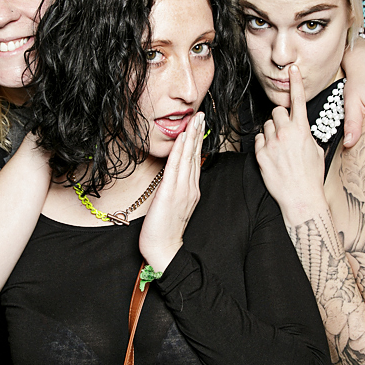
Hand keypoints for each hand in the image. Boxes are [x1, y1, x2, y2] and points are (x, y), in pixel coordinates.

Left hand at [139, 112, 204, 272]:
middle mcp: (190, 188)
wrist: (163, 249)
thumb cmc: (165, 231)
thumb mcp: (173, 207)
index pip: (195, 162)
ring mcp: (182, 189)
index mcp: (191, 191)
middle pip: (195, 156)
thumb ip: (176, 191)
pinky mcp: (170, 192)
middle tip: (201, 114)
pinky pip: (176, 166)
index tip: (199, 126)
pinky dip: (180, 149)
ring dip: (192, 136)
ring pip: (188, 157)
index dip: (197, 143)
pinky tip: (182, 137)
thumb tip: (173, 179)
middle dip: (198, 133)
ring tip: (196, 119)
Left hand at [254, 65, 325, 223]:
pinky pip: (258, 140)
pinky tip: (272, 155)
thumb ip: (306, 134)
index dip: (295, 82)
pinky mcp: (260, 154)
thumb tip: (301, 128)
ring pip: (266, 126)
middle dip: (280, 118)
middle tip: (285, 132)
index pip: (298, 100)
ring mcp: (271, 143)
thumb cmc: (310, 176)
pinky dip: (263, 144)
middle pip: (277, 111)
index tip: (293, 69)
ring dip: (271, 132)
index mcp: (302, 130)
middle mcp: (286, 133)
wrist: (300, 197)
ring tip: (280, 148)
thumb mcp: (315, 150)